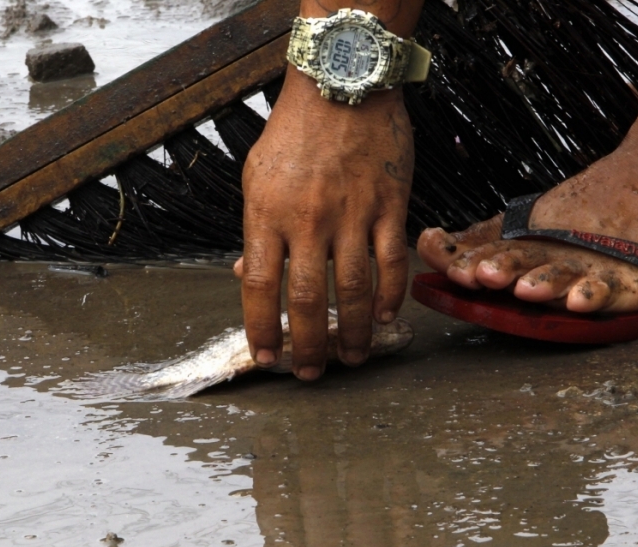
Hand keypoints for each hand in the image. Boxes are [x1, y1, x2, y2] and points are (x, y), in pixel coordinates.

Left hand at [236, 69, 412, 380]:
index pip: (257, 286)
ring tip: (353, 358)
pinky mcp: (389, 206)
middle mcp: (307, 220)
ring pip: (354, 290)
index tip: (267, 358)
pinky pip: (391, 262)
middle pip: (307, 299)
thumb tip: (245, 278)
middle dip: (308, 345)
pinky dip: (390, 296)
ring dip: (354, 332)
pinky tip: (386, 318)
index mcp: (267, 215)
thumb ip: (255, 231)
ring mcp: (352, 214)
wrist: (341, 83)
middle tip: (311, 373)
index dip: (260, 329)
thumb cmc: (294, 132)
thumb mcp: (256, 177)